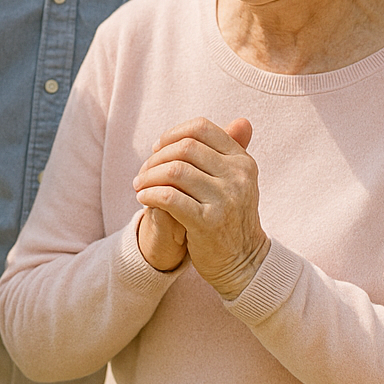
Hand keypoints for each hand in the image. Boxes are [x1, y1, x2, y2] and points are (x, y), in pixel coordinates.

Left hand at [132, 117, 266, 298]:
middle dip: (156, 157)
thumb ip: (234, 152)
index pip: (201, 128)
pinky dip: (150, 195)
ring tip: (140, 186)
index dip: (173, 133)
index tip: (158, 148)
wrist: (244, 262)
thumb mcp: (240, 182)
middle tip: (143, 171)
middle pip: (184, 149)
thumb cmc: (233, 218)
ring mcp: (225, 199)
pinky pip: (169, 198)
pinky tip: (143, 199)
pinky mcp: (208, 223)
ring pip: (174, 172)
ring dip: (148, 177)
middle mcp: (237, 177)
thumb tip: (241, 121)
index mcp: (242, 161)